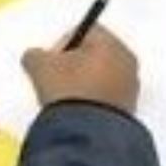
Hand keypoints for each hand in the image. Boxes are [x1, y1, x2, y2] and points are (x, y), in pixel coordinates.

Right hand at [20, 23, 138, 113]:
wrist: (87, 135)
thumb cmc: (69, 92)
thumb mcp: (40, 66)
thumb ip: (34, 54)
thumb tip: (34, 57)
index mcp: (110, 43)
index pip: (85, 30)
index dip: (63, 43)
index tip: (52, 60)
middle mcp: (126, 61)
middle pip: (95, 54)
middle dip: (75, 64)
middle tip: (57, 79)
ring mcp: (131, 87)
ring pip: (102, 76)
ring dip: (84, 83)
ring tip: (68, 99)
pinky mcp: (130, 110)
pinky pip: (108, 97)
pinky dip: (93, 101)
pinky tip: (79, 112)